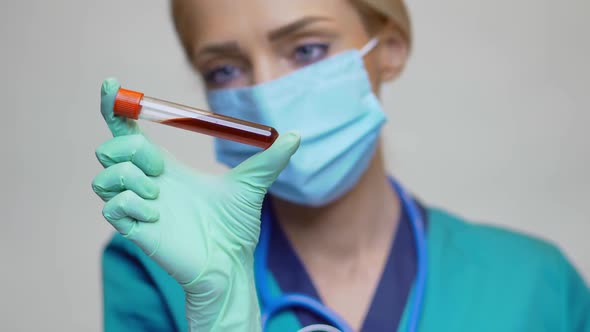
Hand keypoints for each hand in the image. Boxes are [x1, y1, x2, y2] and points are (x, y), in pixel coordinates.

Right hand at [92, 78, 299, 330]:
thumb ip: (271, 159)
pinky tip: (156, 215)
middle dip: (131, 148)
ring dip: (129, 177)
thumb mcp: (253, 185)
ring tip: (158, 193)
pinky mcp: (135, 230)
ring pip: (104, 175)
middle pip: (111, 148)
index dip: (115, 107)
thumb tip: (297, 135)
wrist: (231, 263)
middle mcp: (147, 183)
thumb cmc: (236, 227)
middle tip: (161, 169)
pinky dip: (130, 203)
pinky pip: (112, 206)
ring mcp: (138, 207)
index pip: (128, 131)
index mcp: (167, 167)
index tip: (111, 84)